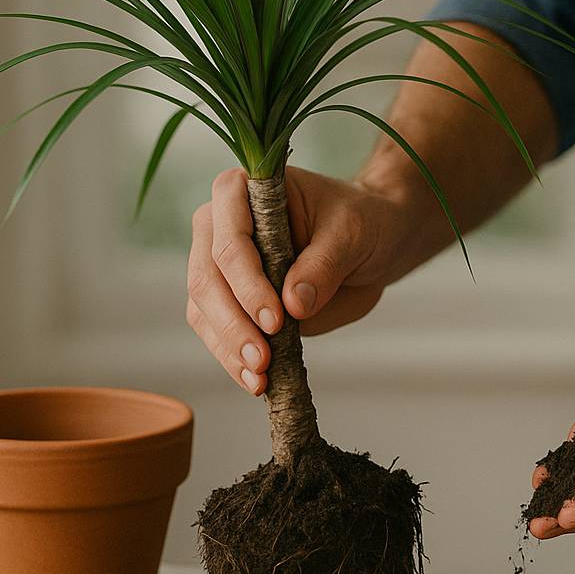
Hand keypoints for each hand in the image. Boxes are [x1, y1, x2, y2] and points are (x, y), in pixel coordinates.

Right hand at [186, 166, 421, 395]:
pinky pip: (216, 331)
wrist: (371, 243)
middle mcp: (217, 224)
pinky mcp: (227, 299)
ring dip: (228, 348)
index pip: (229, 238)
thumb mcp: (353, 235)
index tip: (275, 318)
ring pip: (203, 309)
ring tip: (260, 379)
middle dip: (233, 323)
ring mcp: (217, 264)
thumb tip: (294, 304)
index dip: (247, 281)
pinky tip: (257, 382)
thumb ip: (323, 265)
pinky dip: (232, 358)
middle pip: (206, 278)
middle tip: (262, 360)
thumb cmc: (360, 223)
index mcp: (241, 190)